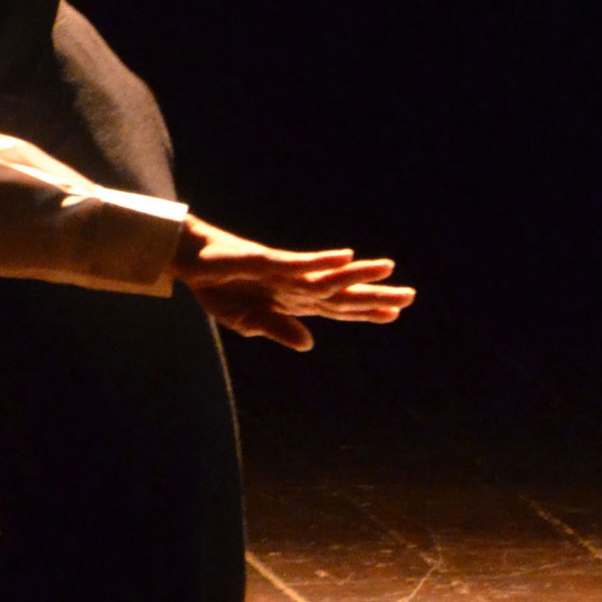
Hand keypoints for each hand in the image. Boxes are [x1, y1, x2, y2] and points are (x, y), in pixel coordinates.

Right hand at [171, 216, 415, 351]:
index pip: (337, 308)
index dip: (365, 311)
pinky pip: (299, 263)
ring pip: (328, 277)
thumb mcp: (246, 321)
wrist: (191, 261)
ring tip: (388, 267)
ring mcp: (284, 273)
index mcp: (292, 302)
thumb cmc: (218, 289)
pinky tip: (345, 257)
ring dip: (358, 273)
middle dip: (375, 296)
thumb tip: (310, 344)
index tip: (394, 313)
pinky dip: (322, 261)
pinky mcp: (268, 261)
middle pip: (342, 294)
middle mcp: (296, 286)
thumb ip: (279, 330)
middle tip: (410, 296)